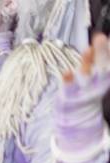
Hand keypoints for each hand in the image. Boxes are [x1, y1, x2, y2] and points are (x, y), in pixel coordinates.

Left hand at [56, 33, 109, 152]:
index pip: (108, 61)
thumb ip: (99, 57)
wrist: (80, 115)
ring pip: (86, 75)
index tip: (108, 38)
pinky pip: (69, 87)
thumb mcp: (99, 74)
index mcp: (106, 76)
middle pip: (101, 65)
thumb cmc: (89, 88)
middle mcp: (98, 81)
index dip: (108, 49)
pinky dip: (68, 80)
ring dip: (86, 62)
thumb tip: (102, 37)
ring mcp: (84, 88)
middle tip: (100, 38)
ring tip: (87, 50)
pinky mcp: (70, 94)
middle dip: (102, 51)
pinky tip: (67, 72)